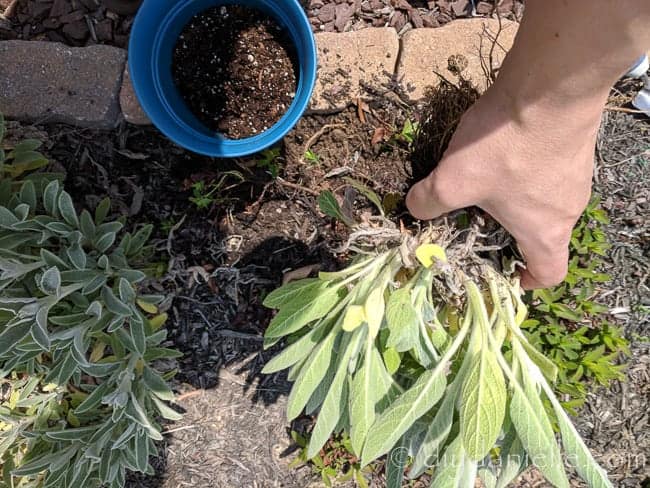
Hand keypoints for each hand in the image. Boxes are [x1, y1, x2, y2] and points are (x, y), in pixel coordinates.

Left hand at [406, 88, 597, 288]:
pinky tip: (503, 149)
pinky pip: (550, 169)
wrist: (550, 85)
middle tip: (480, 222)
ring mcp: (577, 175)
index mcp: (545, 231)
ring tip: (487, 182)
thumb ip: (428, 202)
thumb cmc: (505, 147)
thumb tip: (415, 207)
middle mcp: (569, 209)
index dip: (527, 281)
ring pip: (546, 200)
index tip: (508, 274)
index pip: (549, 272)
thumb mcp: (453, 180)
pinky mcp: (576, 145)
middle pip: (544, 234)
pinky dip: (528, 170)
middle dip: (512, 234)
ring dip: (518, 199)